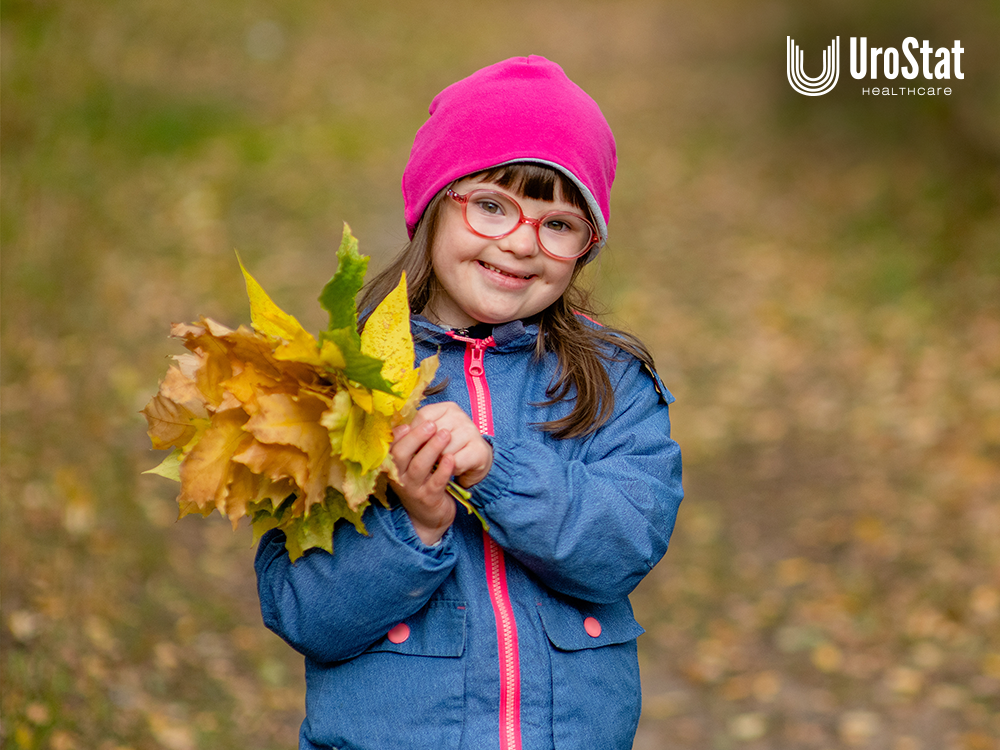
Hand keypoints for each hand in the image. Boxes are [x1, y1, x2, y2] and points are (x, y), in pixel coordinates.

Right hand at [389, 403, 492, 544]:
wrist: (430, 516)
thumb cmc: (422, 482)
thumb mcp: (411, 464)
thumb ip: (411, 444)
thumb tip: (411, 418)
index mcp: (394, 465)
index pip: (391, 447)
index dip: (398, 434)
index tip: (409, 422)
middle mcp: (399, 477)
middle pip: (401, 455)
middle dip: (416, 438)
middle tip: (431, 424)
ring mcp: (413, 489)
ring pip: (419, 467)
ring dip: (432, 449)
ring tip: (445, 434)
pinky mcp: (429, 499)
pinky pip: (436, 483)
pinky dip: (443, 470)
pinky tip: (450, 458)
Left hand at [407, 402, 492, 487]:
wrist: (474, 461)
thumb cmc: (447, 448)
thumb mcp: (431, 436)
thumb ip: (415, 432)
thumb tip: (396, 434)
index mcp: (447, 408)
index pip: (423, 416)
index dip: (413, 433)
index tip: (409, 446)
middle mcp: (460, 416)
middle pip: (432, 433)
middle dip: (424, 450)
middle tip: (421, 459)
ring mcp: (471, 432)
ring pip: (443, 450)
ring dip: (437, 462)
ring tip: (439, 464)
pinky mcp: (479, 450)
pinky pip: (455, 462)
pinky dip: (449, 470)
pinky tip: (451, 468)